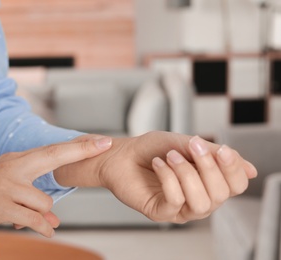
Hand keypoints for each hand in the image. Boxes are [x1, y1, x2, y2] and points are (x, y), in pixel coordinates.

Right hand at [0, 136, 111, 240]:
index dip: (77, 146)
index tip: (99, 140)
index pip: (50, 150)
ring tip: (24, 218)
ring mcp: (5, 185)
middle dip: (81, 151)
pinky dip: (40, 228)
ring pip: (44, 203)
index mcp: (14, 160)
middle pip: (53, 156)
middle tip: (103, 145)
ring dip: (42, 216)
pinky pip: (33, 220)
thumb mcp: (0, 187)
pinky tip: (40, 231)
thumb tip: (53, 220)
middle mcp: (12, 167)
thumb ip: (28, 198)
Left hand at [55, 132, 256, 223]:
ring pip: (202, 202)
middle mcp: (199, 199)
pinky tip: (158, 164)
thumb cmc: (154, 148)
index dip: (234, 169)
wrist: (123, 154)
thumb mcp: (187, 144)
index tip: (221, 150)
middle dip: (209, 168)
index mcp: (209, 183)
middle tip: (191, 146)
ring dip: (187, 174)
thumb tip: (251, 169)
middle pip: (222, 194)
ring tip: (170, 156)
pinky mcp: (161, 212)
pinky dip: (168, 179)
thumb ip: (215, 155)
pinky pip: (176, 201)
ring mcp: (180, 209)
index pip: (237, 185)